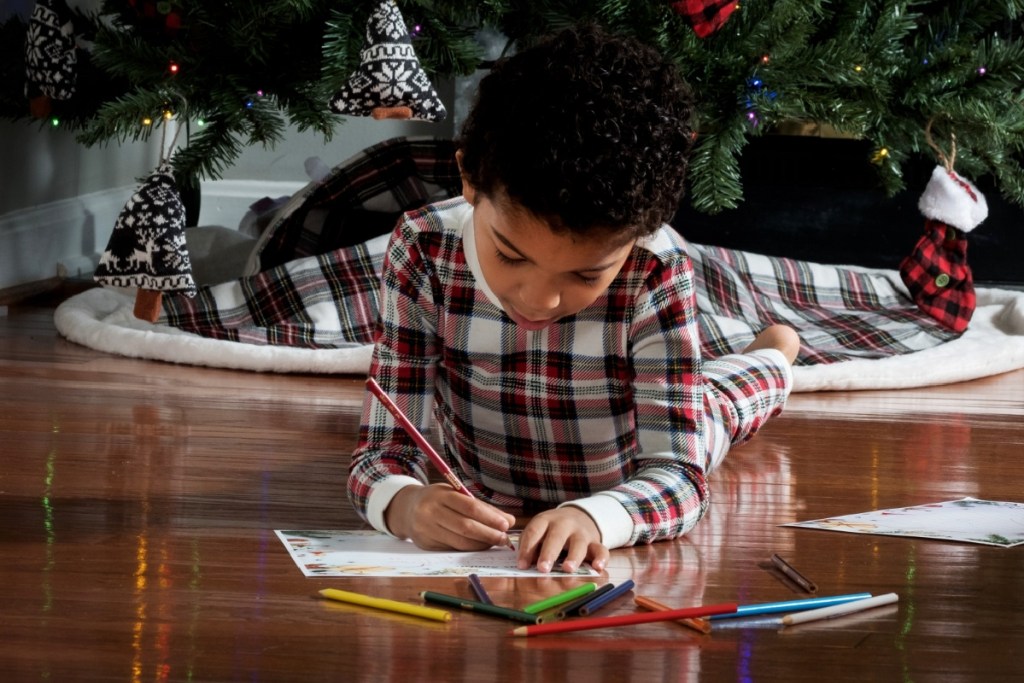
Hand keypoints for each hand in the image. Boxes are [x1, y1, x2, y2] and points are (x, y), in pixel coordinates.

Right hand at [385, 484, 515, 550]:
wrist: (405, 509)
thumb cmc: (437, 499)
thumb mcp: (455, 494)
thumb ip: (481, 506)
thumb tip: (508, 520)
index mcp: (441, 495)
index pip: (470, 507)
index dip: (490, 517)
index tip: (506, 523)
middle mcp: (431, 512)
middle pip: (466, 527)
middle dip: (489, 534)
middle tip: (504, 538)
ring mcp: (426, 530)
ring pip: (460, 542)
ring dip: (481, 544)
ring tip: (496, 542)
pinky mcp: (426, 544)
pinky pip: (452, 548)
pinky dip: (470, 548)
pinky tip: (480, 546)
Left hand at [516, 506, 609, 573]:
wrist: (579, 516)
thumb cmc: (552, 529)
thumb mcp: (539, 531)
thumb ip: (531, 545)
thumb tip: (524, 565)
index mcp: (546, 520)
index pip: (534, 532)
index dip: (527, 549)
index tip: (522, 566)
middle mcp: (564, 524)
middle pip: (556, 537)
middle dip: (549, 553)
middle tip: (543, 568)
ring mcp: (581, 532)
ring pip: (579, 543)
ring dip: (573, 556)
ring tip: (567, 569)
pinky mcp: (595, 542)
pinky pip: (601, 549)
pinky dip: (602, 559)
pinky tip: (598, 568)